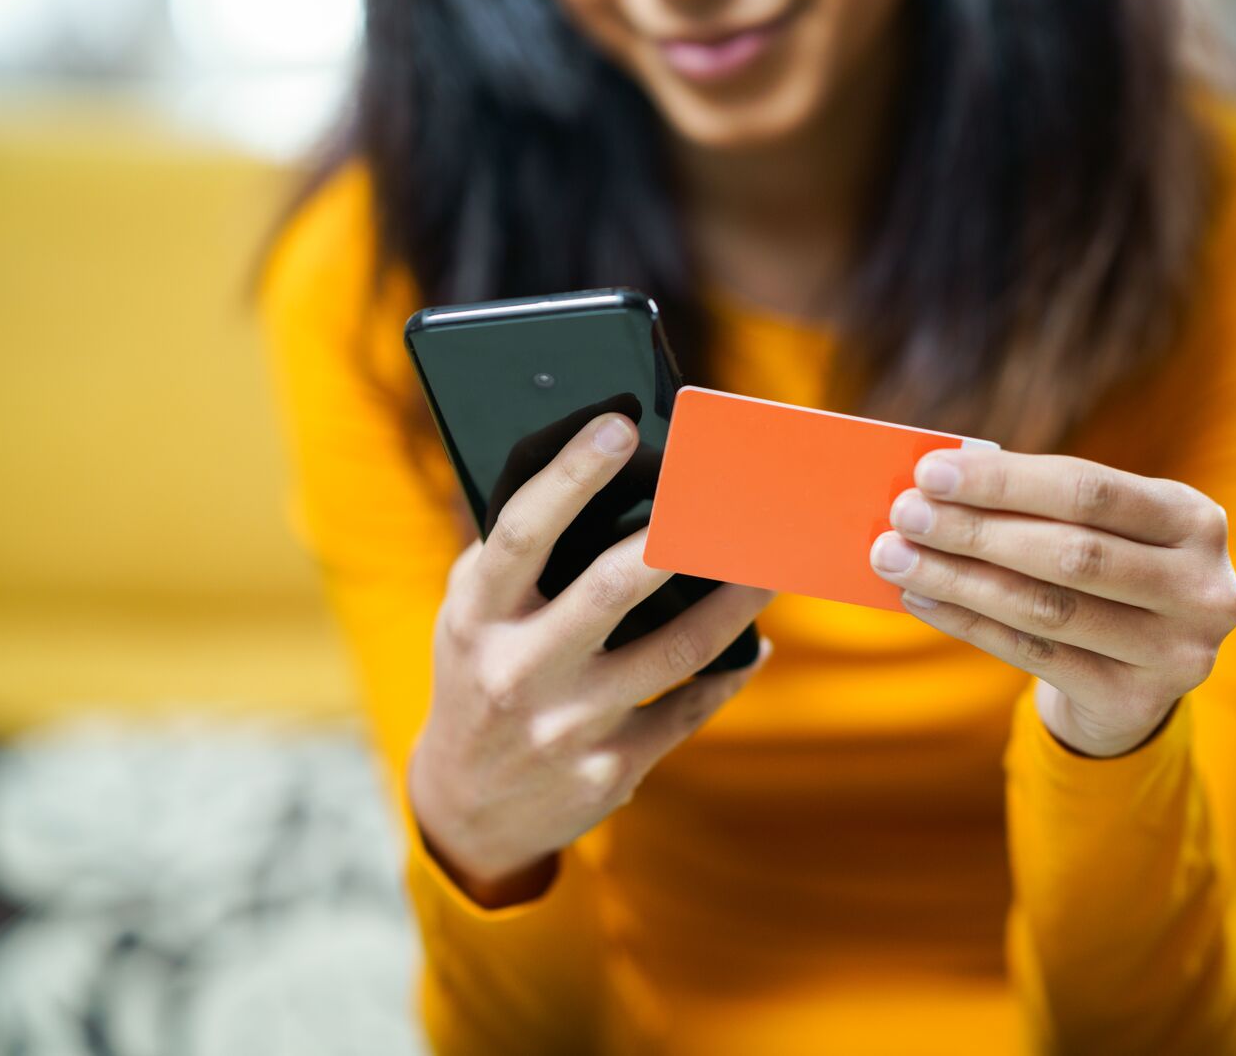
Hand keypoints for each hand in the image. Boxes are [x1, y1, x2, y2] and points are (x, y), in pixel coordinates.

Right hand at [409, 413, 773, 906]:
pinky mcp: (612, 769)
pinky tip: (756, 642)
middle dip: (675, 534)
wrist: (467, 808)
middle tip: (729, 488)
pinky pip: (689, 707)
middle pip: (610, 587)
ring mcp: (568, 725)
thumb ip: (512, 554)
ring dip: (733, 603)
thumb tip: (589, 470)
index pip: (522, 533)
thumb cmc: (480, 674)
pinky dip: (729, 671)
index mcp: (477, 617)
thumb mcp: (470, 615)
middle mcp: (519, 671)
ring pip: (673, 652)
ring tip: (768, 563)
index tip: (619, 427)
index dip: (571, 476)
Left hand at [870, 452, 1235, 757]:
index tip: (929, 471)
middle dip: (975, 530)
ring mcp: (1179, 650)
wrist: (1140, 679)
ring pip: (1047, 608)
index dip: (1004, 480)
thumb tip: (936, 486)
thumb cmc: (1103, 578)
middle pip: (1069, 551)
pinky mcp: (1138, 700)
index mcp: (1195, 519)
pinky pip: (1034, 655)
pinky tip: (921, 598)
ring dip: (959, 579)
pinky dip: (969, 623)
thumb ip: (1037, 507)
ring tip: (896, 558)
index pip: (1089, 489)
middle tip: (904, 515)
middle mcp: (1203, 586)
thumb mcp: (1097, 531)